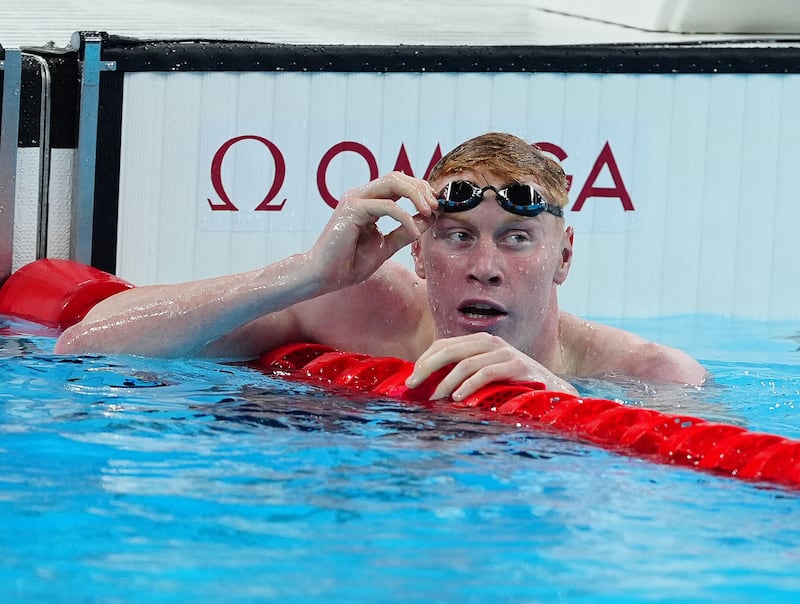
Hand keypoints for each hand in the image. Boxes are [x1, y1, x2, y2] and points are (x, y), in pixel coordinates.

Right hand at [306, 172, 437, 290]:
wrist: (325, 277)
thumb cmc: (350, 263)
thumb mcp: (386, 246)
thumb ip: (406, 231)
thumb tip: (430, 218)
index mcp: (368, 201)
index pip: (399, 183)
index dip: (420, 190)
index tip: (436, 207)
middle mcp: (360, 195)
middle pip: (398, 177)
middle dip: (421, 188)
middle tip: (436, 207)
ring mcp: (354, 199)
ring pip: (393, 182)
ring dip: (416, 195)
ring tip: (429, 212)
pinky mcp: (352, 210)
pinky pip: (387, 206)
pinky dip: (405, 218)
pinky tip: (414, 233)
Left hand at [406, 333, 578, 398]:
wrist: (554, 392)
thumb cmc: (514, 387)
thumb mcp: (486, 377)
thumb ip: (463, 375)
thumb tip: (429, 386)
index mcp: (480, 343)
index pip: (444, 344)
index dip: (425, 359)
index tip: (411, 377)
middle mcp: (492, 343)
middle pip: (450, 350)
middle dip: (427, 367)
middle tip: (412, 384)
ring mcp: (506, 353)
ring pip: (466, 363)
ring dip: (446, 382)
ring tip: (435, 397)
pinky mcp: (517, 366)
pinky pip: (486, 373)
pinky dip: (469, 385)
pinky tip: (458, 398)